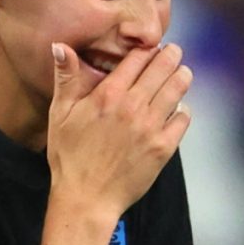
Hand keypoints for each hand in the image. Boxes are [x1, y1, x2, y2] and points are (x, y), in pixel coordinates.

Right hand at [45, 41, 188, 226]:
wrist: (86, 198)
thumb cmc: (69, 157)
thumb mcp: (60, 115)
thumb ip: (65, 78)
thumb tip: (59, 46)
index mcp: (108, 95)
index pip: (138, 58)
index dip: (147, 48)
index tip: (151, 47)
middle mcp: (133, 107)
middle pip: (164, 67)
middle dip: (171, 55)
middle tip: (173, 52)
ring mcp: (151, 127)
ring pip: (178, 88)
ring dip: (182, 76)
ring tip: (182, 73)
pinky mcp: (164, 147)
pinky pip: (184, 118)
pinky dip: (183, 109)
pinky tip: (177, 109)